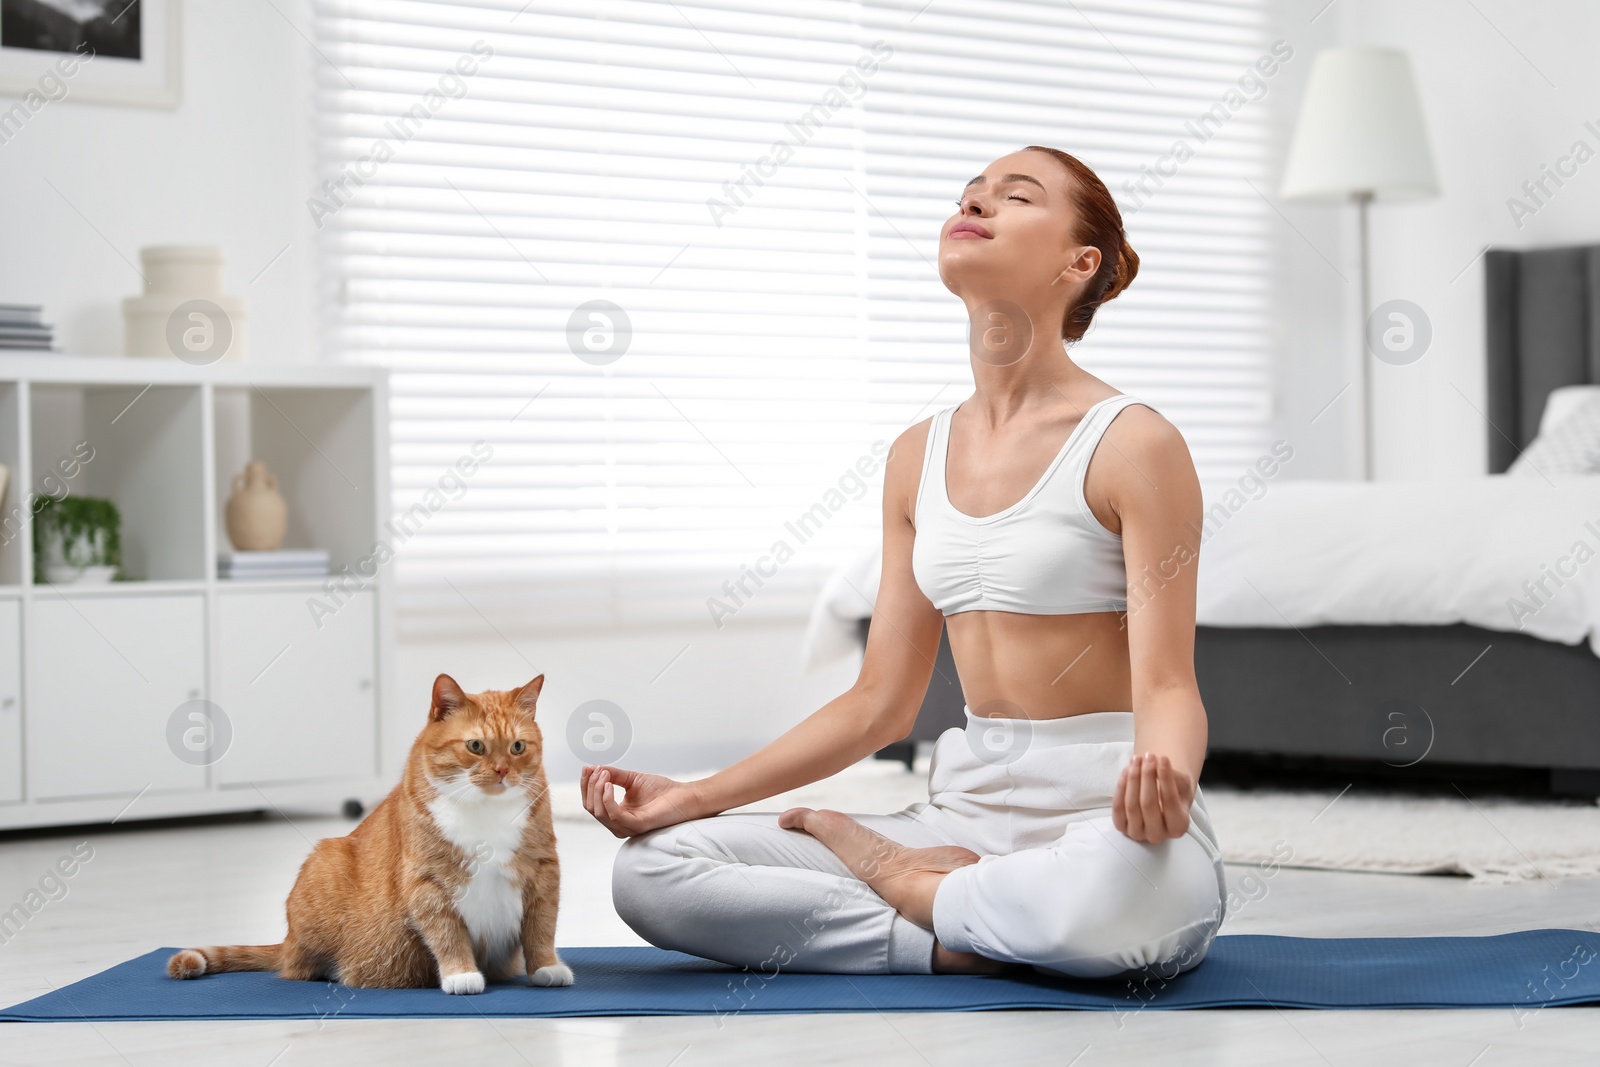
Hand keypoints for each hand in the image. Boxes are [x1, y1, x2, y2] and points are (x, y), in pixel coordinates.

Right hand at [580, 764, 705, 837]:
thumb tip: (593, 768)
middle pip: (591, 808)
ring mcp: (627, 827)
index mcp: (616, 815)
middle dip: (590, 787)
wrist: (684, 796)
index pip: (591, 804)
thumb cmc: (661, 791)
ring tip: (604, 774)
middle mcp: (619, 824)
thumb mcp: (632, 779)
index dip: (586, 786)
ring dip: (597, 790)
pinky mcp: (637, 825)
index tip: (586, 768)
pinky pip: (614, 815)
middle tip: (597, 770)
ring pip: (599, 812)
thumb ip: (613, 775)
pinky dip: (607, 799)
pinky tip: (609, 784)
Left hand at [1112, 753, 1193, 843]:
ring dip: (1133, 778)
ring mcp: (1138, 834)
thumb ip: (1174, 778)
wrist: (1160, 803)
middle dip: (1147, 776)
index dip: (1166, 778)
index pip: (1170, 803)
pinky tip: (1126, 770)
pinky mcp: (1122, 828)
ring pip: (1131, 805)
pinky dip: (1121, 786)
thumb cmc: (1174, 792)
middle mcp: (1158, 835)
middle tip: (1149, 756)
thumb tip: (1157, 765)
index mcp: (1178, 828)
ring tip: (1136, 759)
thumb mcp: (1182, 785)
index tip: (1163, 757)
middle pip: (1148, 804)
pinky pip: (1118, 806)